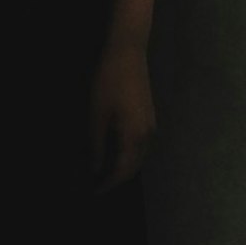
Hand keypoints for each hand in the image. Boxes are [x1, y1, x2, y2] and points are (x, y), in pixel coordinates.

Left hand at [85, 39, 154, 189]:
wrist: (128, 52)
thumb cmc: (108, 82)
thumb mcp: (97, 115)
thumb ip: (97, 145)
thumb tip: (96, 169)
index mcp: (134, 137)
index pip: (122, 171)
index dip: (108, 184)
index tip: (94, 192)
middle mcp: (148, 135)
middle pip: (134, 167)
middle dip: (118, 179)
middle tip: (99, 184)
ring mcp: (151, 125)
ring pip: (140, 156)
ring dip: (125, 167)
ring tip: (106, 171)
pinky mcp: (150, 116)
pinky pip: (142, 145)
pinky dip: (130, 154)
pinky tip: (117, 151)